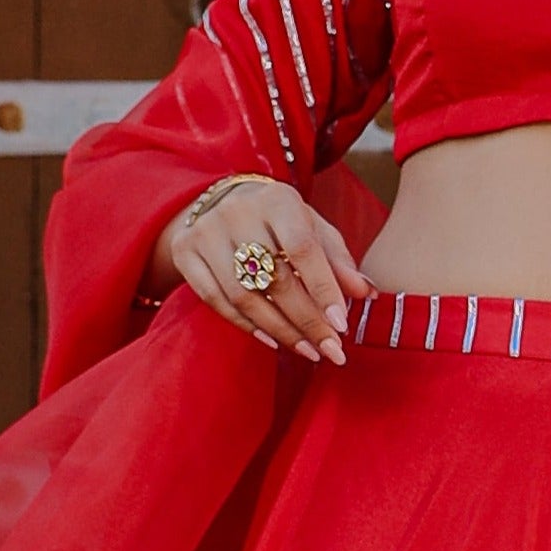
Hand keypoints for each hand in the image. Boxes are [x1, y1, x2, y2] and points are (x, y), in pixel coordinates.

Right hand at [150, 178, 364, 365]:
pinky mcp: (185, 253)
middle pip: (274, 278)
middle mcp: (237, 212)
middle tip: (331, 350)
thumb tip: (366, 294)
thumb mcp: (314, 230)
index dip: (323, 290)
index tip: (342, 327)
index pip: (303, 248)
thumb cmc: (281, 221)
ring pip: (244, 296)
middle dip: (306, 320)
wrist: (225, 201)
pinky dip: (247, 326)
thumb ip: (339, 261)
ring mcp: (205, 232)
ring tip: (308, 351)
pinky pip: (216, 301)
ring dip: (280, 330)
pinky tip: (273, 341)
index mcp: (277, 200)